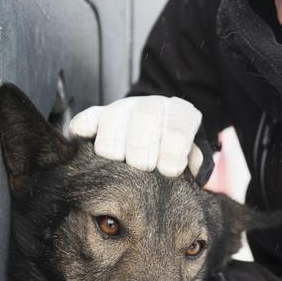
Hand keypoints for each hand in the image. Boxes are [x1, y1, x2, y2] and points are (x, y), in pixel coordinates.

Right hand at [69, 96, 203, 177]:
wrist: (154, 131)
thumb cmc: (173, 151)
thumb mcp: (192, 154)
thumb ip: (197, 163)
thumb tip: (199, 175)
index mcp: (179, 112)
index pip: (177, 127)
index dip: (172, 151)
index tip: (170, 171)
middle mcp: (150, 105)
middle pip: (143, 121)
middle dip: (143, 151)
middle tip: (143, 168)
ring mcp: (121, 109)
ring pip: (112, 122)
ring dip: (115, 148)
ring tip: (120, 162)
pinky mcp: (97, 115)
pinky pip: (85, 120)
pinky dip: (83, 134)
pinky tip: (88, 148)